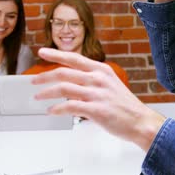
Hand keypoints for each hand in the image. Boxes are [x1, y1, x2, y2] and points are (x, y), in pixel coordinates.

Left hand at [31, 48, 165, 150]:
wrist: (140, 122)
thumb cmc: (126, 107)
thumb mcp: (111, 85)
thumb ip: (93, 81)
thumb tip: (72, 83)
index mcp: (102, 70)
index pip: (74, 58)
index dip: (56, 54)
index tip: (42, 52)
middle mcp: (98, 79)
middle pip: (64, 72)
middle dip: (44, 76)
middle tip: (33, 81)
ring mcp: (97, 94)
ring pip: (63, 88)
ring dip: (47, 92)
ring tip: (38, 97)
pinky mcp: (96, 109)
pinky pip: (69, 106)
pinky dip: (57, 109)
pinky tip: (51, 111)